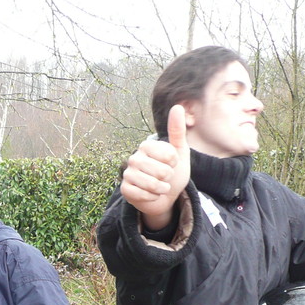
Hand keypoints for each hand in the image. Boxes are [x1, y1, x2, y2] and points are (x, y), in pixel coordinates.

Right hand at [119, 104, 191, 230]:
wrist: (166, 196)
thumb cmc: (172, 172)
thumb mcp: (179, 152)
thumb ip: (177, 131)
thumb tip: (177, 107)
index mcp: (146, 146)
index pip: (168, 155)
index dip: (174, 163)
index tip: (171, 164)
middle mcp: (134, 158)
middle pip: (161, 171)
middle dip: (168, 178)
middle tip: (165, 177)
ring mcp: (128, 174)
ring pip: (152, 184)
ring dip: (162, 189)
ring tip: (160, 187)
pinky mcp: (125, 189)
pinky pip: (143, 194)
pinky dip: (152, 197)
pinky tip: (151, 195)